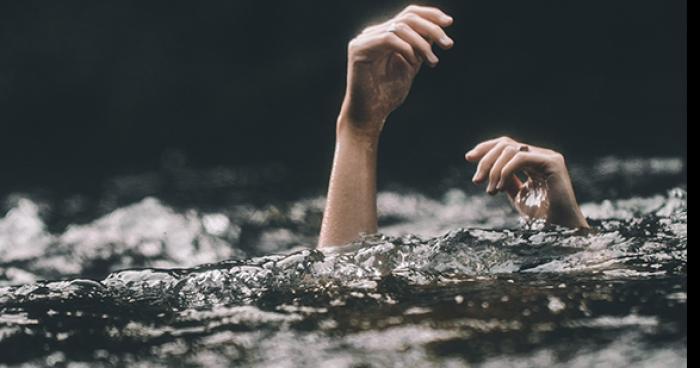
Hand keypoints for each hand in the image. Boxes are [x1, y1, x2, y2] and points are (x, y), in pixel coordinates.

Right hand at [339, 5, 453, 138]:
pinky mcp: (358, 49)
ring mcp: (364, 40)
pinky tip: (412, 63)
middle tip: (448, 44)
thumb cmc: (387, 95)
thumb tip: (437, 27)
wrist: (370, 115)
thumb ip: (420, 46)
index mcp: (384, 35)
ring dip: (422, 43)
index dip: (430, 14)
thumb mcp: (411, 65)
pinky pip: (389, 39)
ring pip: (400, 27)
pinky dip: (406, 49)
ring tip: (432, 61)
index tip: (449, 22)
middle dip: (432, 28)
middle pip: (407, 17)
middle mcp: (372, 33)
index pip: (409, 14)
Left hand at [465, 137, 588, 228]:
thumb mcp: (517, 195)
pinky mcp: (552, 163)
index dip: (486, 148)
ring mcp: (548, 158)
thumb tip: (485, 169)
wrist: (560, 230)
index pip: (506, 145)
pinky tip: (500, 187)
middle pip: (506, 144)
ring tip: (491, 190)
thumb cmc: (541, 217)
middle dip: (486, 160)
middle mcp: (541, 155)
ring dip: (494, 170)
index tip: (468, 158)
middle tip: (476, 180)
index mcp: (533, 161)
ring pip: (511, 150)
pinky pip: (521, 158)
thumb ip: (506, 180)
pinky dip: (505, 171)